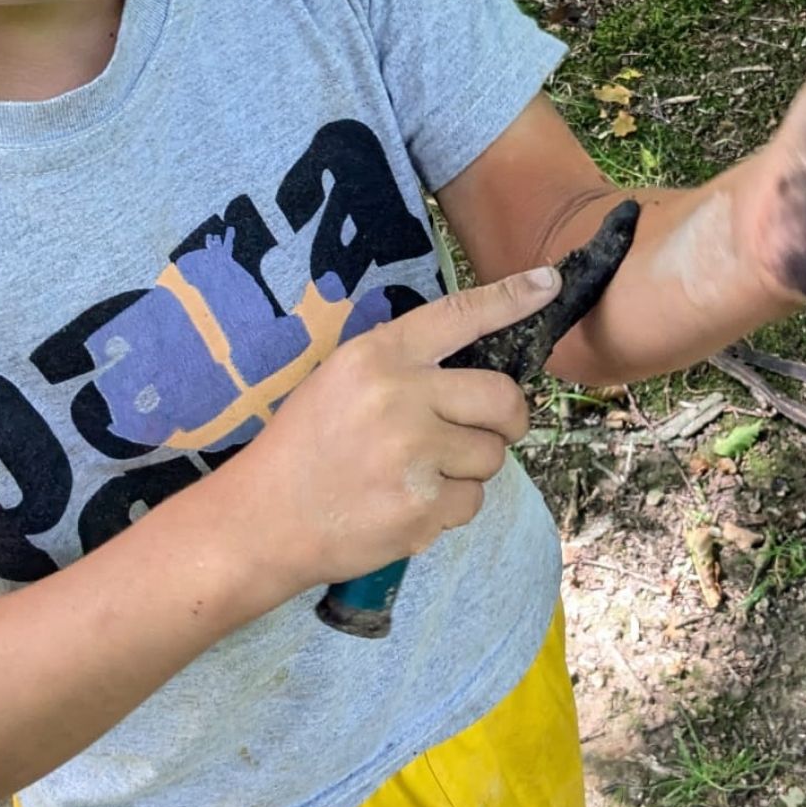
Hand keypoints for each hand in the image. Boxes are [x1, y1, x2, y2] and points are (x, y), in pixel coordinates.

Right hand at [220, 268, 549, 598]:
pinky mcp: (420, 506)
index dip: (510, 298)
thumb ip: (404, 367)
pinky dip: (450, 507)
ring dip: (468, 468)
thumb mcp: (340, 382)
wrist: (259, 522)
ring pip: (492, 455)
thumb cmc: (305, 448)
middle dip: (508, 419)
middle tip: (489, 431)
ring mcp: (412, 454)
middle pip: (503, 398)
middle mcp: (398, 397)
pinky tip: (406, 504)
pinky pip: (471, 500)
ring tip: (417, 473)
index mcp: (375, 357)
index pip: (459, 316)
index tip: (547, 284)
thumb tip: (482, 365)